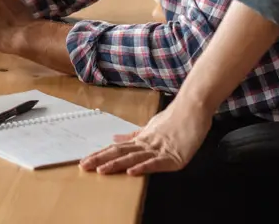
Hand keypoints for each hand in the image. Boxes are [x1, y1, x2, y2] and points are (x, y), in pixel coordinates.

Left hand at [79, 96, 212, 175]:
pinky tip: (132, 171)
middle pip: (120, 153)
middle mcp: (147, 144)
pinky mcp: (174, 156)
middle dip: (102, 160)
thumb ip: (133, 135)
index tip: (84, 160)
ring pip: (134, 157)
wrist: (193, 108)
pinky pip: (156, 163)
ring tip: (102, 169)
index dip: (100, 154)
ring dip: (117, 164)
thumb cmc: (174, 118)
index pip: (117, 149)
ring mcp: (159, 150)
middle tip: (84, 166)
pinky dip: (143, 167)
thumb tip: (114, 138)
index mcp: (141, 140)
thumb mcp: (151, 127)